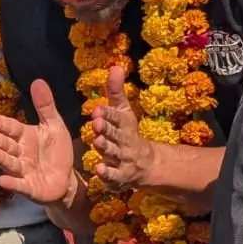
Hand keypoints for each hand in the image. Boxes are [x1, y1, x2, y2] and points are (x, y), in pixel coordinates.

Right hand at [0, 79, 75, 204]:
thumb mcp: (54, 126)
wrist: (67, 180)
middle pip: (5, 145)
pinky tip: (2, 181)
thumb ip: (45, 106)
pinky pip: (19, 185)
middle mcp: (20, 153)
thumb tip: (37, 80)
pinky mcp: (29, 188)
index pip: (10, 128)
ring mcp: (22, 171)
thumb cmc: (57, 152)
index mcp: (25, 136)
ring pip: (9, 163)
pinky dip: (11, 183)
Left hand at [93, 65, 154, 188]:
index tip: (98, 109)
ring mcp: (123, 159)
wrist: (146, 164)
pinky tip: (98, 170)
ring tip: (98, 142)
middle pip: (115, 135)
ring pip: (114, 154)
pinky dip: (107, 174)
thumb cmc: (128, 133)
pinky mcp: (119, 177)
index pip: (116, 117)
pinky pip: (113, 176)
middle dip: (107, 129)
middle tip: (97, 123)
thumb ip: (115, 92)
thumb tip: (115, 66)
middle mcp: (124, 141)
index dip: (108, 113)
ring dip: (106, 148)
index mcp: (123, 124)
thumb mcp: (123, 112)